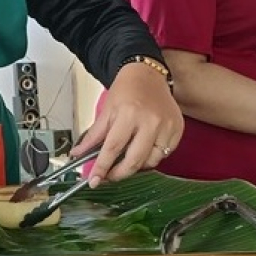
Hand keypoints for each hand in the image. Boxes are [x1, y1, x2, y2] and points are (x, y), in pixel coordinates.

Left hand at [70, 62, 182, 185]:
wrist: (147, 74)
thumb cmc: (126, 90)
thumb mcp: (106, 110)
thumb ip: (93, 136)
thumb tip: (77, 154)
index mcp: (129, 114)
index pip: (112, 148)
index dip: (102, 168)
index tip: (93, 181)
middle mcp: (150, 122)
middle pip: (134, 161)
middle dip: (118, 174)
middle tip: (108, 176)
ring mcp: (167, 126)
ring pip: (151, 162)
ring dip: (136, 166)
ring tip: (125, 160)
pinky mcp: (177, 129)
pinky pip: (165, 154)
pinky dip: (152, 157)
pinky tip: (142, 150)